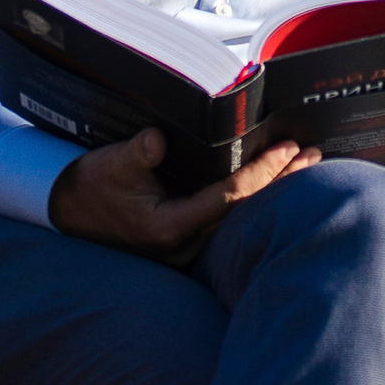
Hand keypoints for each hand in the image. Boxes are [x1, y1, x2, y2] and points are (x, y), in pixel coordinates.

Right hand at [48, 125, 315, 259]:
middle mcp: (186, 242)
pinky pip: (232, 218)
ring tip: (306, 165)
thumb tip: (155, 140)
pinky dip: (255, 197)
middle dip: (281, 183)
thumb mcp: (108, 166)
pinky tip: (276, 181)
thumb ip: (134, 155)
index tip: (286, 149)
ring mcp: (190, 245)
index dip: (260, 173)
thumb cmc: (92, 188)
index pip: (228, 199)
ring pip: (243, 218)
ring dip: (274, 190)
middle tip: (314, 156)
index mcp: (169, 226)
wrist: (71, 216)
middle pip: (246, 212)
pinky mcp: (190, 239)